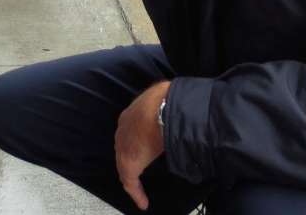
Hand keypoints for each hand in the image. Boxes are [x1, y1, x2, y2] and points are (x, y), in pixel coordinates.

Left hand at [115, 80, 170, 210]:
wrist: (160, 109)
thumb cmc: (166, 104)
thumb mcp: (165, 105)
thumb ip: (168, 111)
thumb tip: (182, 114)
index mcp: (130, 116)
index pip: (131, 133)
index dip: (137, 144)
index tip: (144, 151)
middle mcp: (123, 132)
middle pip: (126, 149)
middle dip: (133, 160)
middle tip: (141, 172)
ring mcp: (123, 148)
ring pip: (126, 166)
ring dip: (134, 177)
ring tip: (140, 190)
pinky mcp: (128, 164)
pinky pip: (130, 182)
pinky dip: (137, 192)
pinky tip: (143, 202)